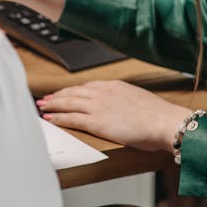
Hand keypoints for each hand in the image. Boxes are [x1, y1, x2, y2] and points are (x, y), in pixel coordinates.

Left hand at [36, 80, 190, 152]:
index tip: (64, 93)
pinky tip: (50, 119)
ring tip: (43, 107)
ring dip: (53, 105)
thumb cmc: (157, 115)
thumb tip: (121, 107)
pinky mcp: (96, 121)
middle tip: (46, 98)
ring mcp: (98, 106)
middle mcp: (102, 92)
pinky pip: (71, 118)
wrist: (163, 121)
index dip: (72, 90)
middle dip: (58, 96)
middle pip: (73, 92)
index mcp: (113, 85)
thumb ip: (124, 100)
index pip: (86, 87)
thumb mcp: (137, 99)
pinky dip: (58, 118)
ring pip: (68, 103)